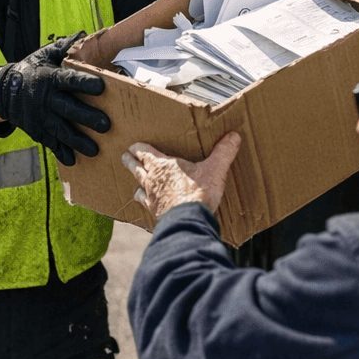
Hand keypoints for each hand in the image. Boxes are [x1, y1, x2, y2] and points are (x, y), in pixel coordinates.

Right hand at [0, 32, 109, 165]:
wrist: (4, 92)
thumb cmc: (31, 70)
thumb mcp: (44, 55)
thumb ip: (64, 47)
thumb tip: (84, 34)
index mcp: (49, 78)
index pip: (69, 80)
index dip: (84, 83)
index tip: (101, 86)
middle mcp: (45, 99)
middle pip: (68, 108)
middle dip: (87, 117)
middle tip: (105, 125)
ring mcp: (40, 117)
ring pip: (61, 130)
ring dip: (78, 141)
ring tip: (95, 150)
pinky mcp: (37, 130)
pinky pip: (49, 142)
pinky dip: (60, 152)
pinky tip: (73, 160)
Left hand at [123, 132, 242, 218]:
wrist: (188, 221)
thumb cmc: (197, 193)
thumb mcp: (214, 169)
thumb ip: (223, 152)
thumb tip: (233, 137)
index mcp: (162, 166)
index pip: (143, 152)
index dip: (137, 148)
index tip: (132, 146)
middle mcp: (152, 181)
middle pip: (135, 168)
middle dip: (130, 161)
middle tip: (125, 157)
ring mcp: (151, 198)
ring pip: (137, 188)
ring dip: (137, 184)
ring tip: (137, 184)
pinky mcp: (155, 213)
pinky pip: (145, 206)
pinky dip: (146, 204)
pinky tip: (150, 206)